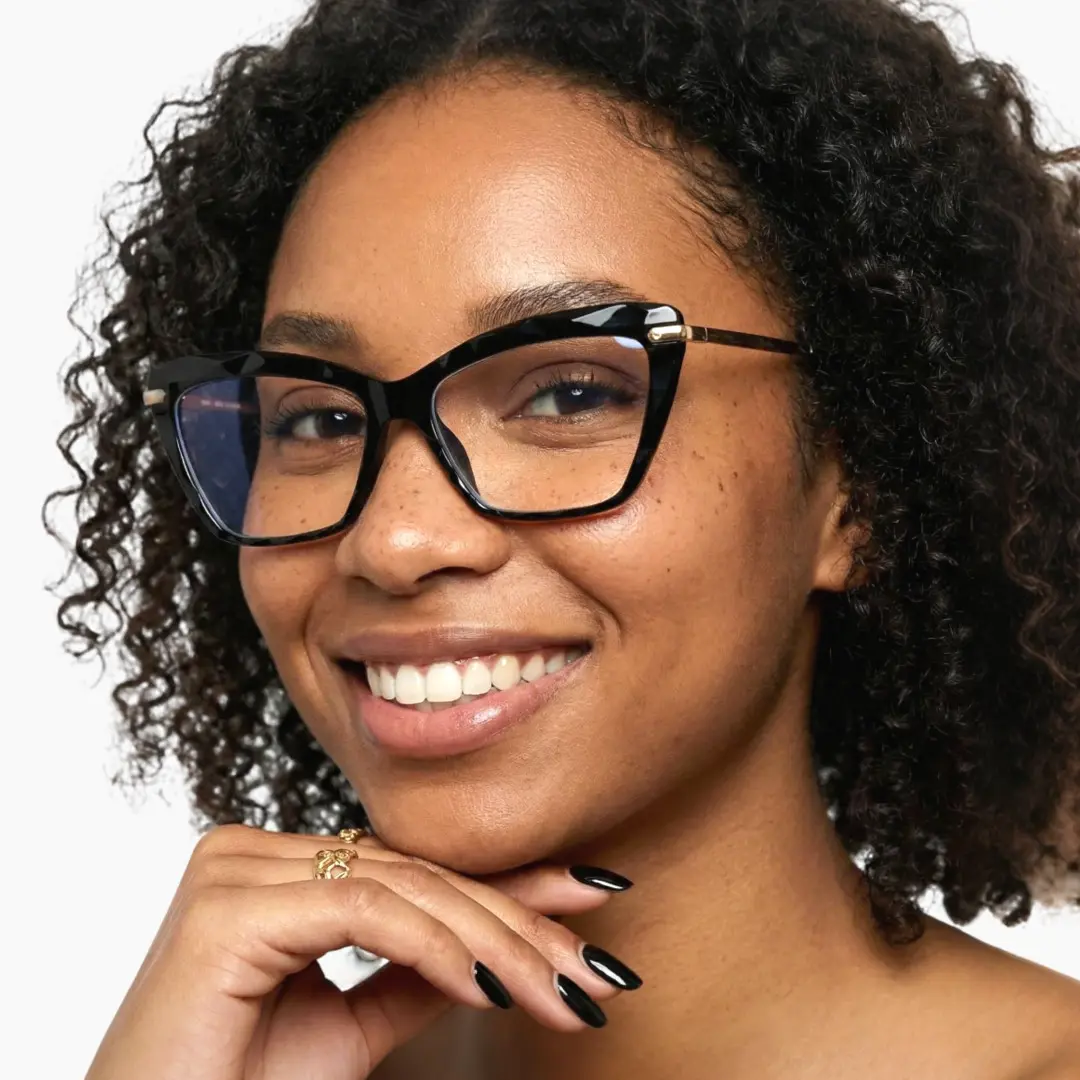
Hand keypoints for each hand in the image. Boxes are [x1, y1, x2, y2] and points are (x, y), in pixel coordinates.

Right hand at [84, 824, 632, 1079]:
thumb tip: (492, 951)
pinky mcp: (231, 901)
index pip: (413, 869)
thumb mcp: (344, 1031)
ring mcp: (238, 865)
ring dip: (496, 943)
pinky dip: (436, 948)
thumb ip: (409, 976)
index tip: (589, 897)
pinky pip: (363, 909)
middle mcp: (255, 849)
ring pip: (402, 887)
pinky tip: (489, 989)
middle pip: (417, 876)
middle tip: (596, 967)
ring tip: (563, 992)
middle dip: (519, 922)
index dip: (507, 886)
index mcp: (276, 868)